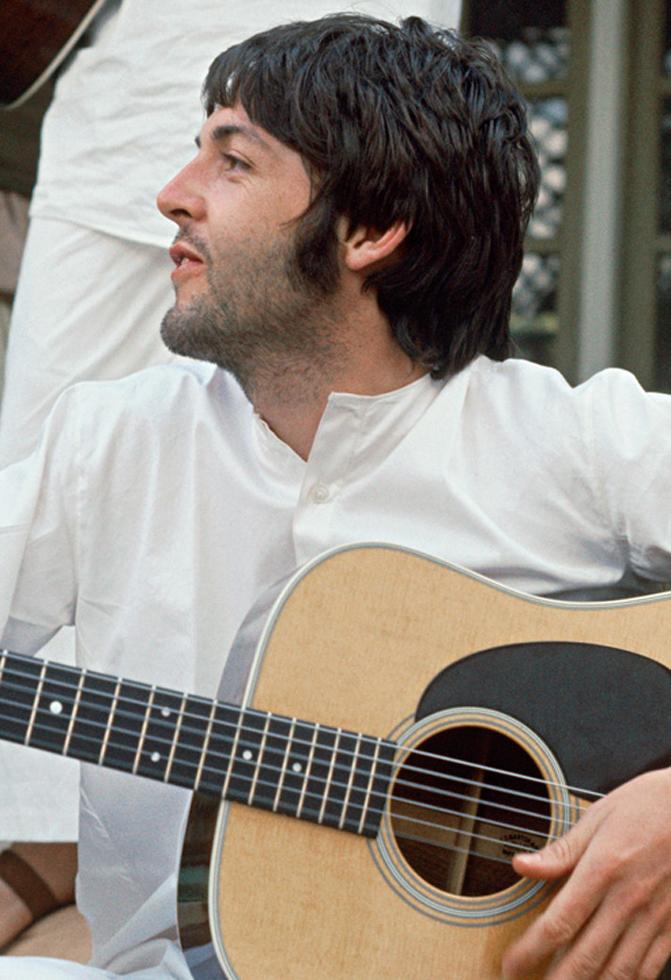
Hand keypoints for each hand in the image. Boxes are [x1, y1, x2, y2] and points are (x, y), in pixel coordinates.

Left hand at [501, 768, 670, 978]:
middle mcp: (628, 900)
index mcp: (602, 870)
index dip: (530, 951)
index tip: (510, 966)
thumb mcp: (598, 817)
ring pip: (618, 972)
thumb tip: (520, 865)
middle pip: (586, 958)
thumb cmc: (645, 806)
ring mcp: (654, 918)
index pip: (559, 923)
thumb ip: (561, 851)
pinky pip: (648, 969)